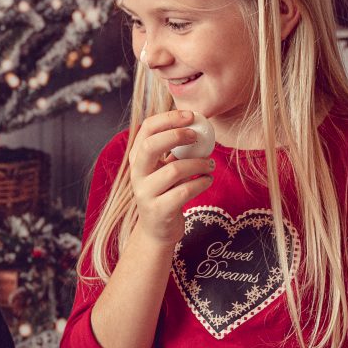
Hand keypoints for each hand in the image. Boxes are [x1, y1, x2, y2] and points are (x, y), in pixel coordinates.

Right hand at [124, 109, 212, 248]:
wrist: (157, 231)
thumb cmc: (165, 193)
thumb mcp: (165, 169)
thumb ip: (174, 150)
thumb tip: (198, 125)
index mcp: (137, 158)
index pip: (146, 128)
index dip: (169, 118)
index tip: (191, 116)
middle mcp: (137, 174)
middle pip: (151, 145)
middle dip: (177, 135)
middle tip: (198, 136)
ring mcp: (145, 193)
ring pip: (174, 170)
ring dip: (198, 164)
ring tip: (210, 165)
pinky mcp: (159, 210)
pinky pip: (184, 191)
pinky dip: (201, 183)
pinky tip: (207, 180)